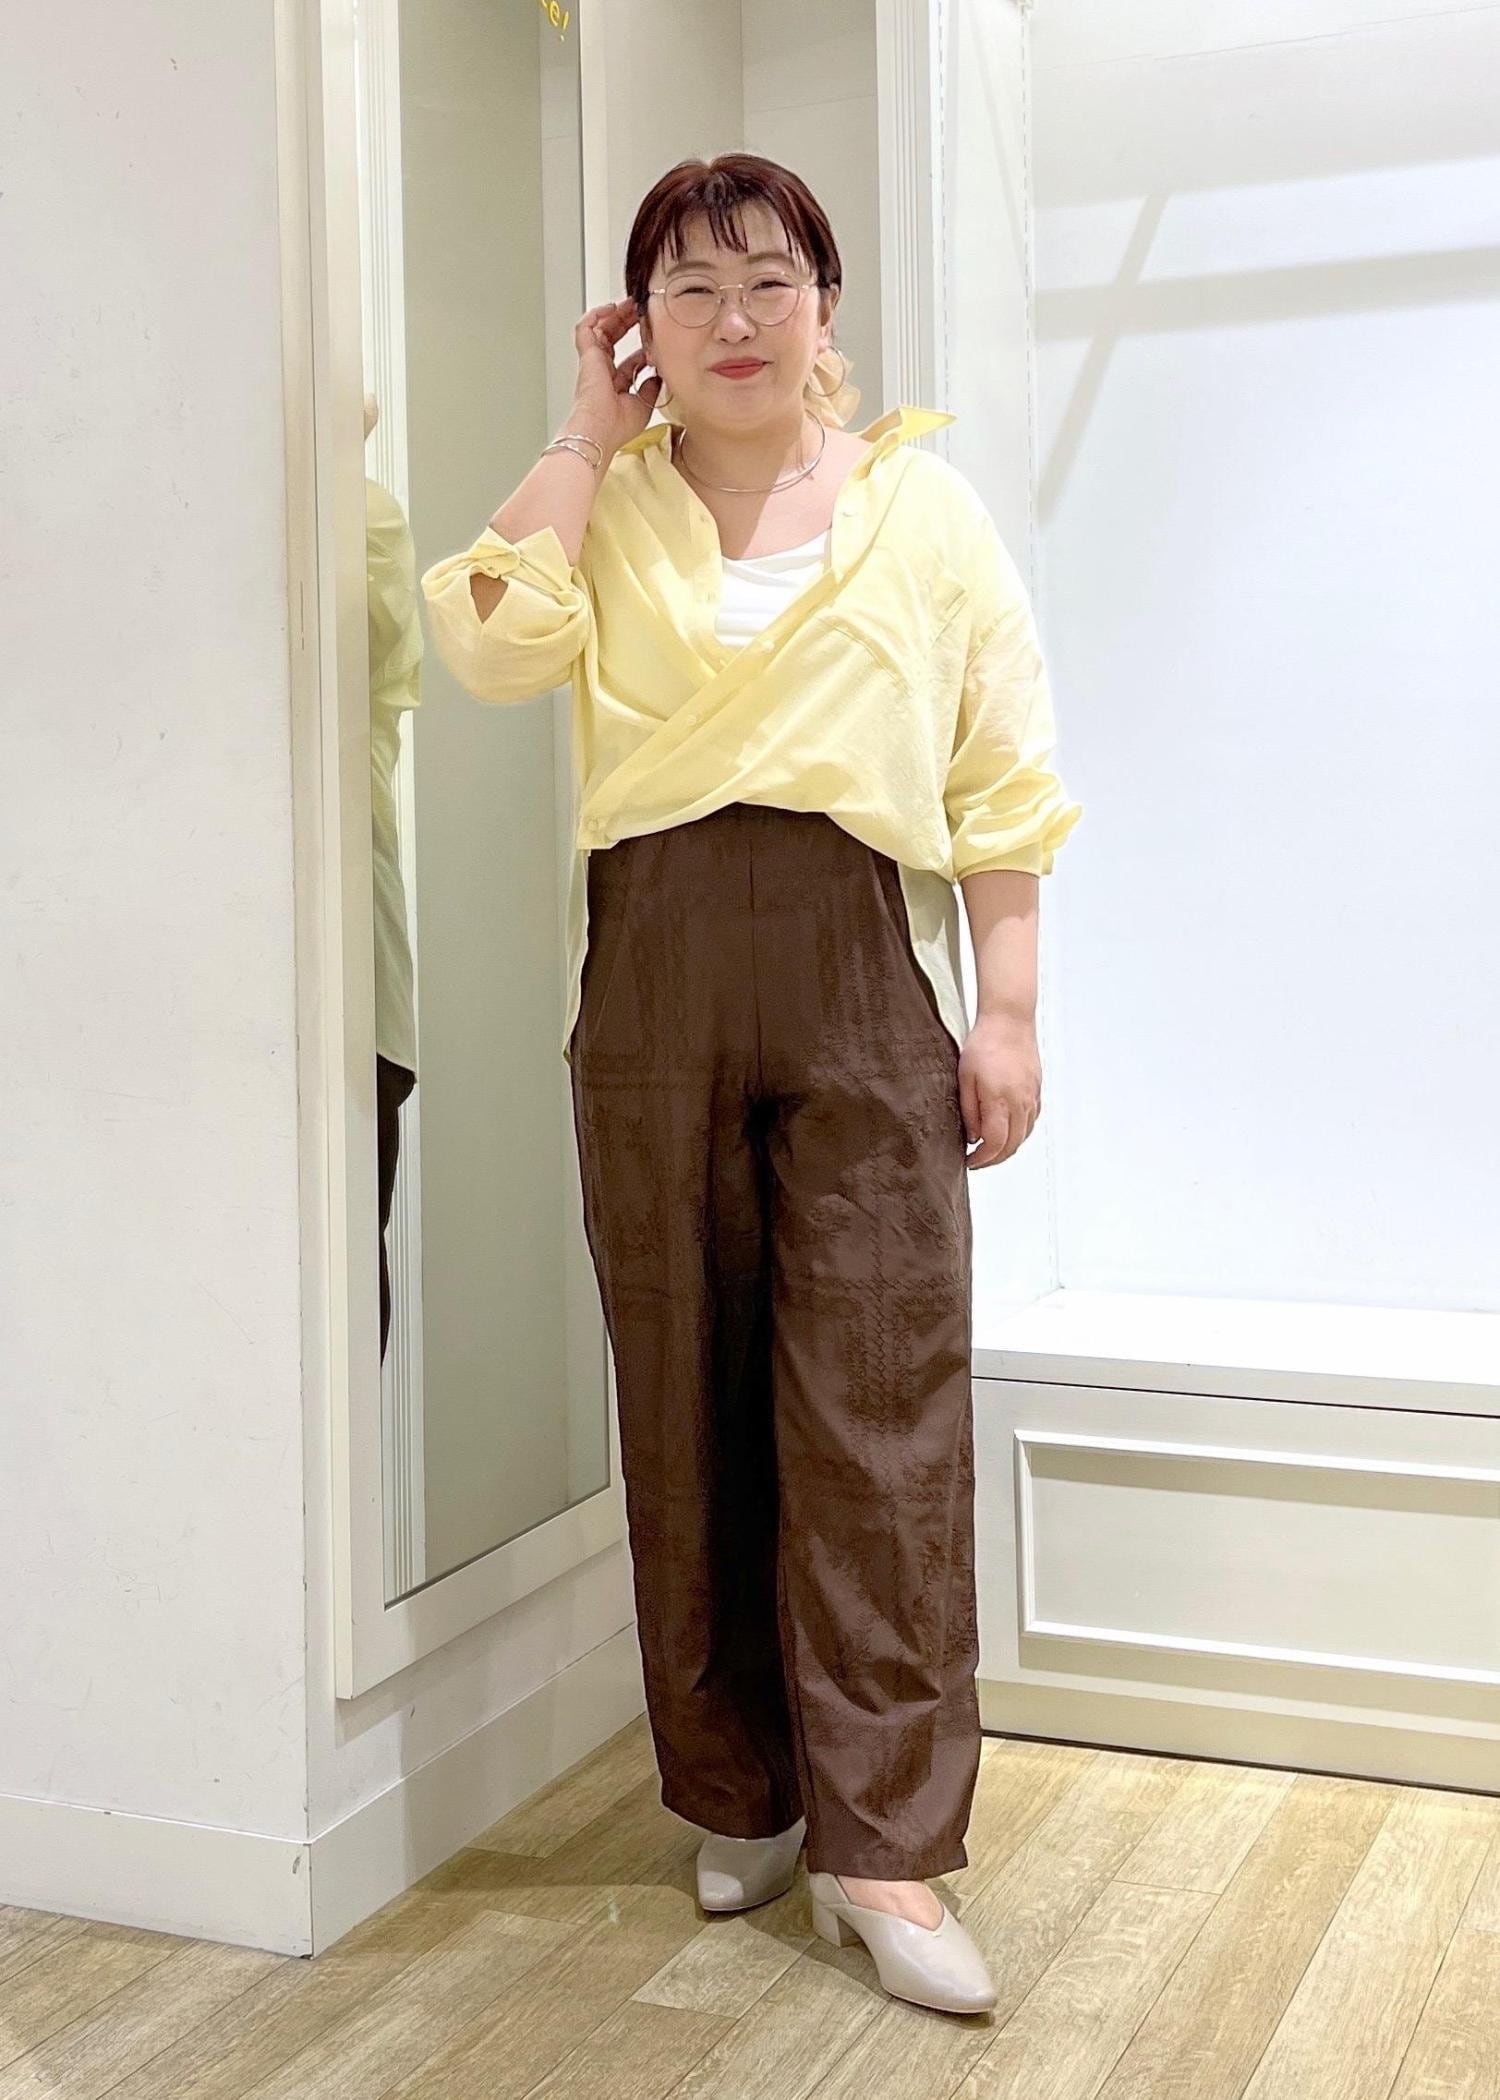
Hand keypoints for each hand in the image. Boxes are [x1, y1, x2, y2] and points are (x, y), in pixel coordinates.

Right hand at [567, 297, 660, 458]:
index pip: (630, 359)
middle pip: (615, 339)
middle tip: (642, 310)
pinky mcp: (586, 355)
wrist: (599, 430)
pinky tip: (610, 308)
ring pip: (601, 329)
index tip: (655, 338)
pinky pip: (585, 328)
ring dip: (616, 315)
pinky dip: (596, 315)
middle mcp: (603, 372)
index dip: (643, 346)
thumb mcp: (645, 405)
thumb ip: (652, 387)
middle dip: (629, 322)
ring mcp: (593, 362)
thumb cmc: (616, 426)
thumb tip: (658, 374)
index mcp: (616, 385)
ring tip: (630, 304)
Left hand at [958, 1011, 1040, 1167]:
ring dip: (1008, 1147)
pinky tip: (1007, 1130)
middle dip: (994, 1158)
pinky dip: (1020, 1132)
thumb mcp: (965, 1078)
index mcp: (1001, 1100)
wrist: (1010, 1019)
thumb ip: (970, 1111)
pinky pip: (1031, 1120)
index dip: (982, 1159)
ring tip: (990, 1148)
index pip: (995, 1143)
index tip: (970, 1162)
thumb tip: (974, 1137)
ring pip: (1024, 1135)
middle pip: (1012, 1144)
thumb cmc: (985, 1043)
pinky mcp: (1037, 1090)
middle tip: (978, 1161)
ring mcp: (1032, 1097)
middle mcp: (1021, 1102)